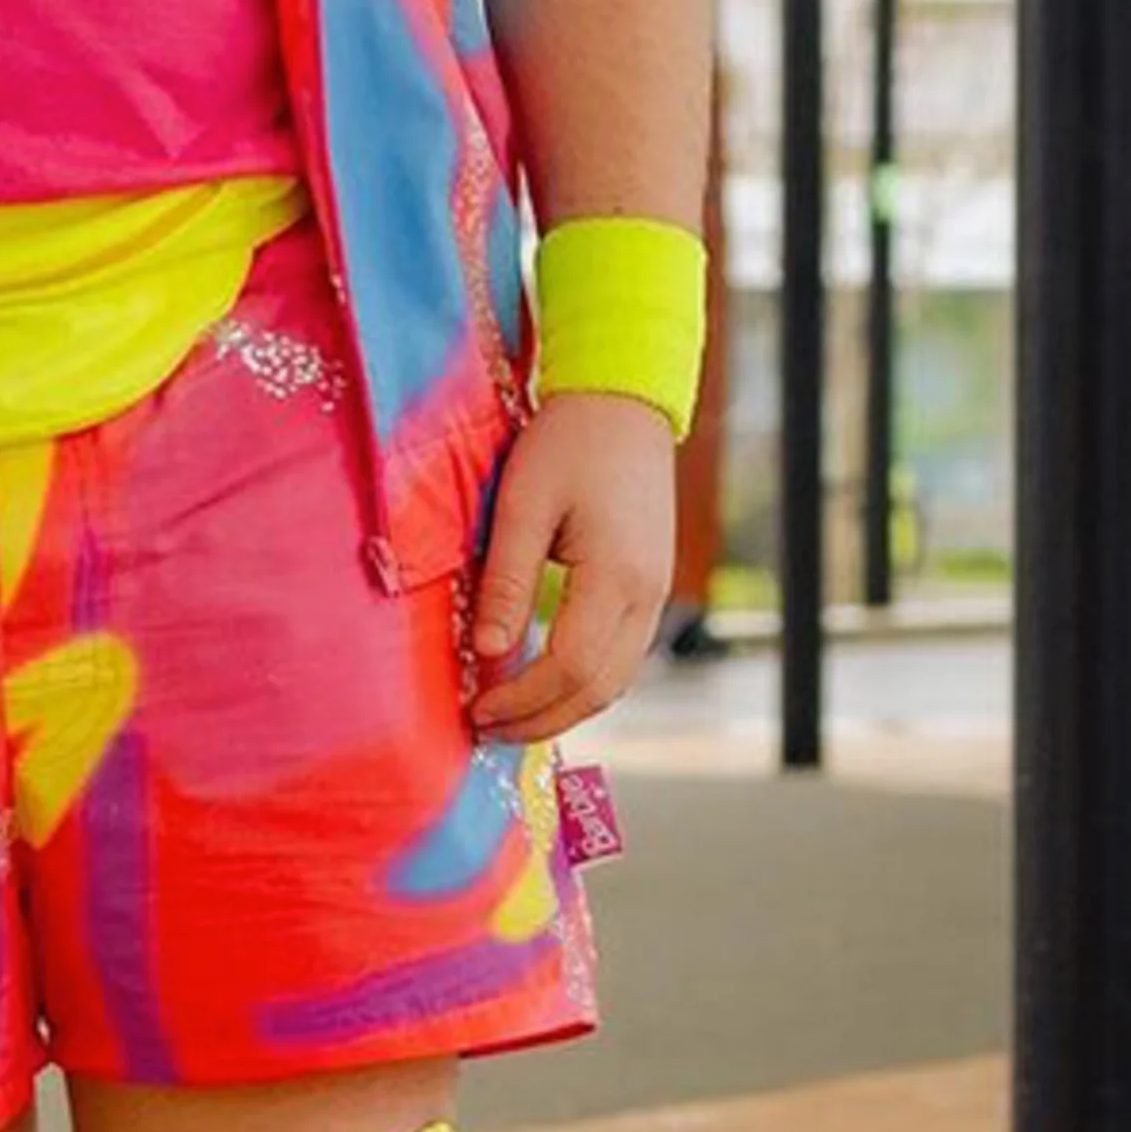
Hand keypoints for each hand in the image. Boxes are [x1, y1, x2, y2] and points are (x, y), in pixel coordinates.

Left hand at [466, 391, 676, 741]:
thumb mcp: (523, 504)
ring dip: (563, 707)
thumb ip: (508, 581)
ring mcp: (655, 594)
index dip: (522, 699)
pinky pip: (620, 655)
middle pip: (600, 689)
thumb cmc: (567, 442)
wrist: (623, 402)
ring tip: (507, 716)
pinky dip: (582, 682)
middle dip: (541, 719)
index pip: (571, 666)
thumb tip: (487, 652)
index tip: (475, 708)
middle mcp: (648, 596)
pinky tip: (542, 681)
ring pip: (616, 679)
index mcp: (617, 576)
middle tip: (484, 728)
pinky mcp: (650, 586)